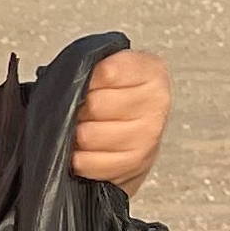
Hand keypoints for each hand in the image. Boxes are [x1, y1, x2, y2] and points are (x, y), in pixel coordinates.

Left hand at [72, 47, 169, 189]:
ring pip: (90, 135)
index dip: (88, 81)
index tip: (89, 85)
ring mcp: (149, 134)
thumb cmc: (113, 101)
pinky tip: (85, 151)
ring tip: (85, 130)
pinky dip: (80, 159)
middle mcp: (156, 101)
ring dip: (78, 135)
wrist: (131, 137)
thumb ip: (94, 68)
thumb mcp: (107, 72)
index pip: (106, 72)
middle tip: (84, 112)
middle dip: (80, 109)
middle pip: (95, 104)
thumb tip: (72, 82)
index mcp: (151, 71)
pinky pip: (91, 162)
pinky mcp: (135, 162)